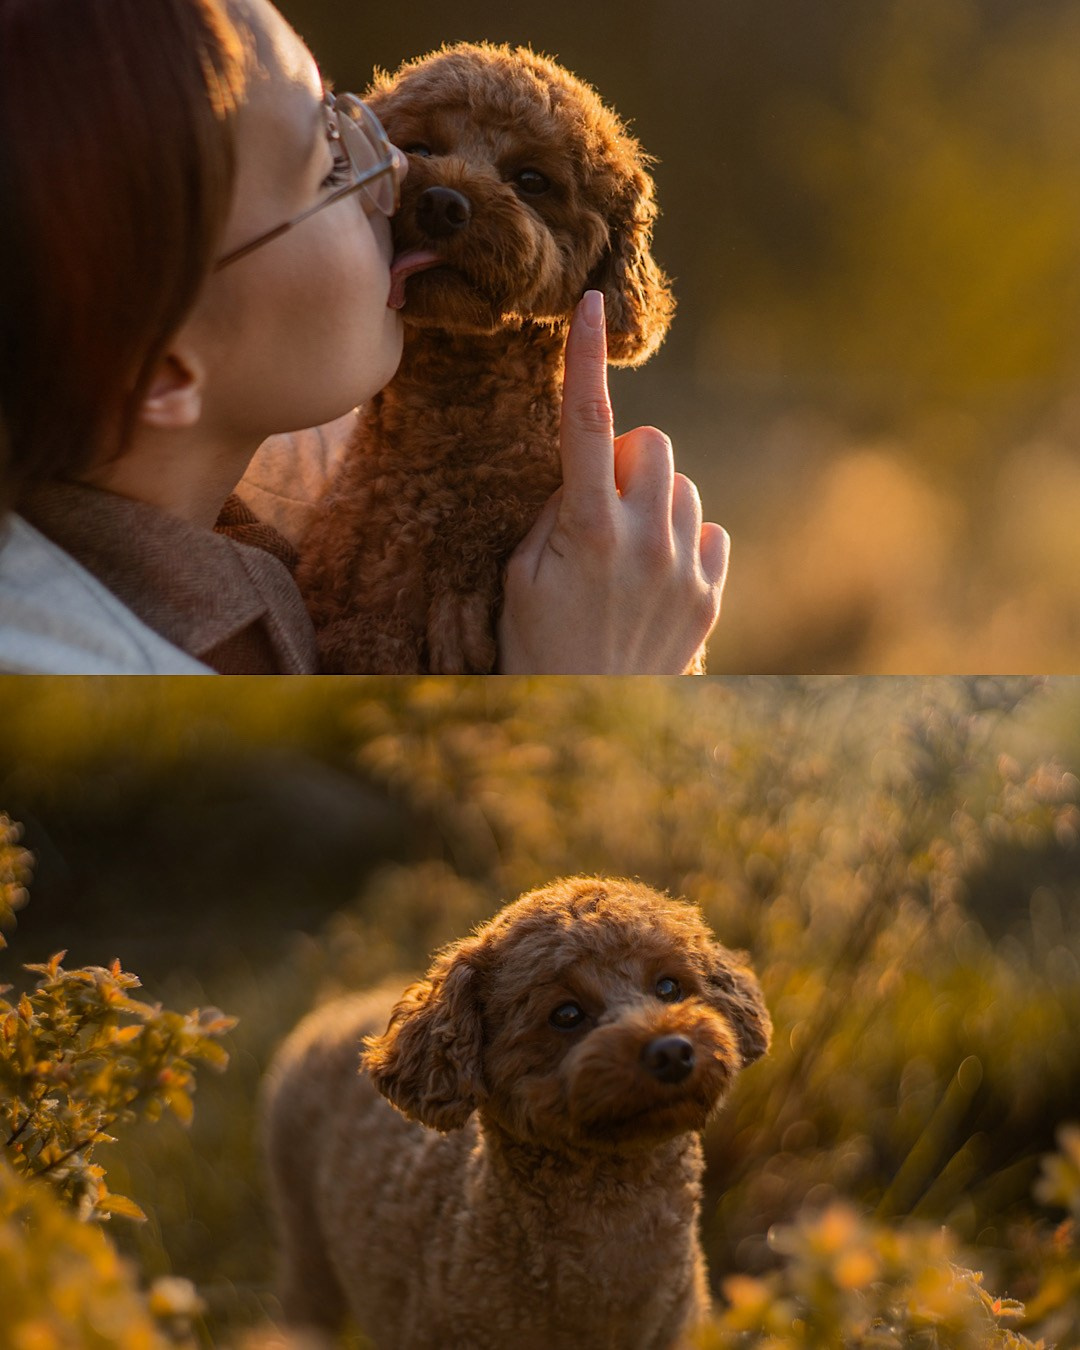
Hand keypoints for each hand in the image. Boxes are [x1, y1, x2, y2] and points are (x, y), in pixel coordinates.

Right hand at [498, 290, 728, 673]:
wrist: (585, 722)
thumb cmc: (534, 645)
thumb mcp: (519, 576)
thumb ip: (554, 511)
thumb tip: (589, 473)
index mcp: (588, 530)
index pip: (589, 422)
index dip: (586, 358)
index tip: (589, 303)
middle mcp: (645, 543)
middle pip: (654, 444)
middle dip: (626, 459)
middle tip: (597, 505)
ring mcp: (685, 570)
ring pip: (682, 487)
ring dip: (652, 501)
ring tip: (622, 553)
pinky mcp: (710, 596)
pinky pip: (708, 530)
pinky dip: (682, 538)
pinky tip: (654, 576)